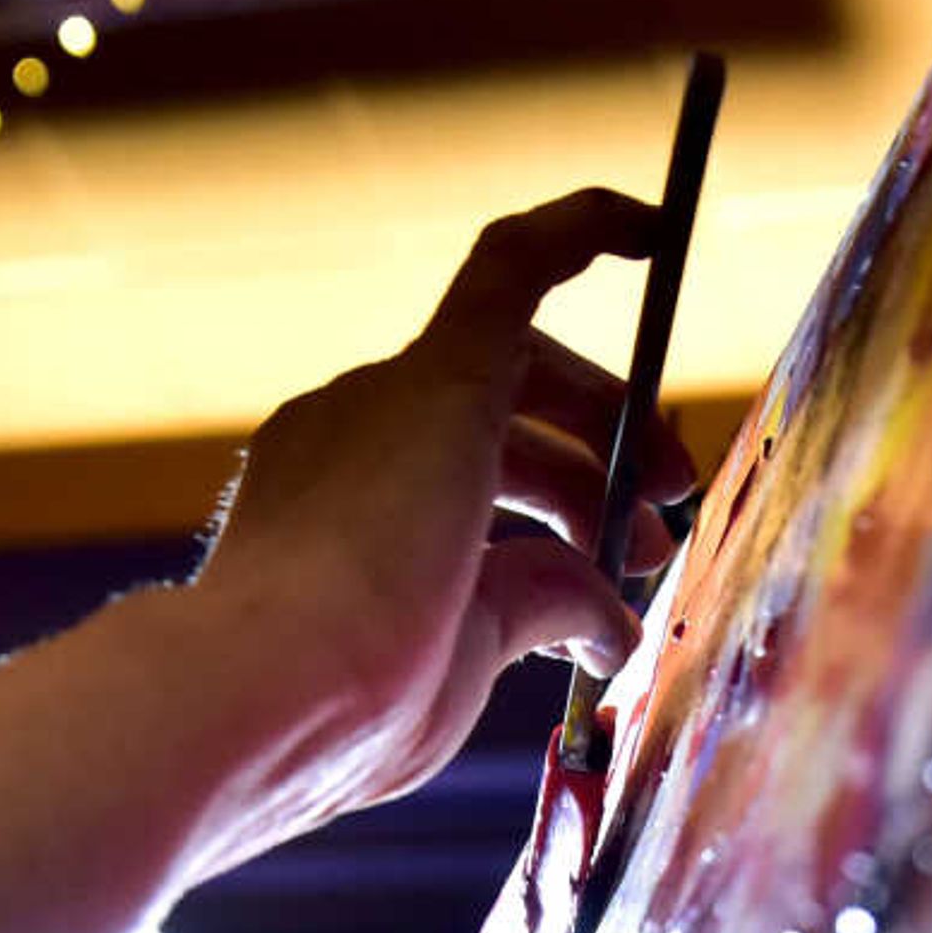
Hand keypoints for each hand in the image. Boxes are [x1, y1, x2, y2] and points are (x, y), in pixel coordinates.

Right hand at [0, 192, 699, 932]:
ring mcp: (380, 399)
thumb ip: (536, 606)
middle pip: (497, 412)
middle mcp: (343, 431)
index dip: (548, 490)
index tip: (614, 534)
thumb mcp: (462, 655)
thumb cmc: (342, 712)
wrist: (262, 697)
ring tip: (669, 507)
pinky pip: (516, 262)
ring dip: (613, 425)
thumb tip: (612, 615)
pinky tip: (652, 220)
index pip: (454, 470)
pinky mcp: (436, 377)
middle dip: (596, 463)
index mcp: (328, 505)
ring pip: (522, 366)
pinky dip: (582, 230)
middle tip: (661, 529)